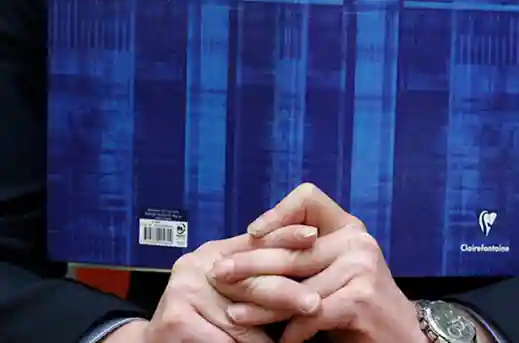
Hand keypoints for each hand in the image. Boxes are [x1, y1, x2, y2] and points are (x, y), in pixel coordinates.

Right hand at [137, 225, 321, 342]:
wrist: (154, 342)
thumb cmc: (202, 315)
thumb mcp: (226, 285)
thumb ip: (252, 272)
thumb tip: (302, 263)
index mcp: (214, 252)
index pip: (254, 242)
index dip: (284, 237)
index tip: (312, 236)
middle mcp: (197, 265)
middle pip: (251, 281)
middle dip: (286, 294)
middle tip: (314, 304)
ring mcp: (185, 291)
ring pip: (242, 320)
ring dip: (269, 335)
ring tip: (295, 336)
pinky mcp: (176, 319)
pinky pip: (225, 341)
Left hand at [212, 184, 425, 342]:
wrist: (399, 337)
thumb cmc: (356, 303)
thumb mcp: (332, 269)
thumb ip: (303, 255)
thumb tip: (248, 249)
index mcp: (347, 226)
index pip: (309, 198)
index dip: (278, 211)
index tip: (252, 232)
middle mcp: (356, 240)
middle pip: (292, 248)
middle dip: (250, 264)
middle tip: (220, 274)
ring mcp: (361, 266)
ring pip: (296, 285)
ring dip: (261, 304)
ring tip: (233, 313)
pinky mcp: (361, 297)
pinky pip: (311, 313)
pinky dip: (291, 331)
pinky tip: (279, 340)